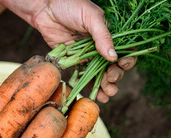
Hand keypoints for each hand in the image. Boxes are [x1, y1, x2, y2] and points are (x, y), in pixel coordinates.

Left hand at [0, 0, 136, 101]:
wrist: (45, 8)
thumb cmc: (70, 5)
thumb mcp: (90, 17)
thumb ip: (102, 36)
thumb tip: (114, 57)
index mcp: (108, 34)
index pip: (123, 50)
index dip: (125, 61)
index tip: (121, 67)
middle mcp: (99, 46)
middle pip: (112, 66)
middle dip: (114, 77)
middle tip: (111, 82)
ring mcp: (86, 55)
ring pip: (99, 74)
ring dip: (104, 86)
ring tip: (107, 96)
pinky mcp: (73, 61)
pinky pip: (83, 75)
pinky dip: (88, 86)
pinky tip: (95, 95)